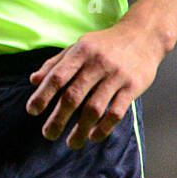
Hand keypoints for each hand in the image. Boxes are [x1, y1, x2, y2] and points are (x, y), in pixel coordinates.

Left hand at [26, 20, 165, 147]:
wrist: (144, 34)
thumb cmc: (105, 43)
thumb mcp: (79, 46)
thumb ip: (56, 63)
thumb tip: (34, 80)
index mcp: (81, 52)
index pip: (57, 76)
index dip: (43, 95)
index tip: (32, 111)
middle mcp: (98, 63)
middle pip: (73, 96)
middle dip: (58, 119)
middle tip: (48, 134)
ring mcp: (116, 75)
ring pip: (94, 109)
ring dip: (80, 130)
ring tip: (71, 143)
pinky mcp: (133, 86)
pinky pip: (116, 112)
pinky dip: (103, 128)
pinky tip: (93, 136)